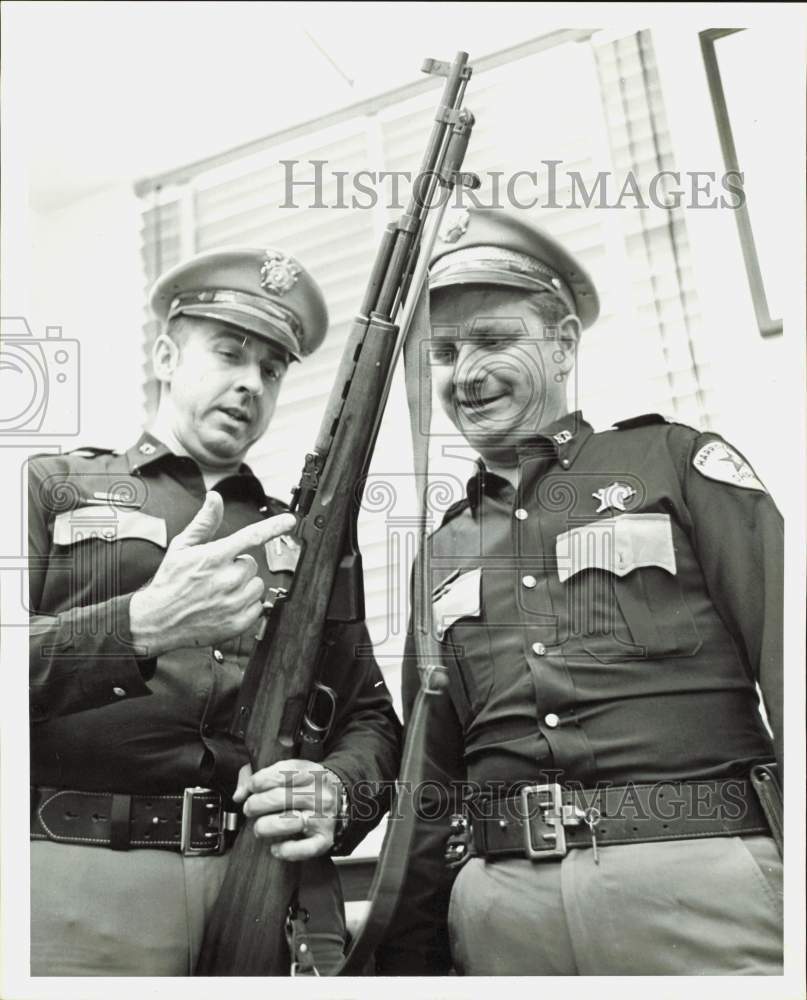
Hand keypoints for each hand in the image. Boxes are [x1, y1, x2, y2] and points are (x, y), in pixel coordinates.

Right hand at [129, 491, 294, 657]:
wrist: (158, 620)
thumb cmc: (170, 582)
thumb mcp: (182, 547)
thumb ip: (204, 522)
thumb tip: (215, 499)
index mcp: (214, 557)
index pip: (251, 536)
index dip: (273, 527)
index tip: (290, 521)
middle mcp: (226, 579)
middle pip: (252, 563)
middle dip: (238, 566)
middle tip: (217, 574)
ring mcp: (233, 603)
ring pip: (257, 585)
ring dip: (243, 586)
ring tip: (220, 591)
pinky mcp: (237, 622)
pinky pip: (257, 607)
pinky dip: (245, 606)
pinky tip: (225, 605)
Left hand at [233, 759, 343, 860]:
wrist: (340, 799)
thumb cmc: (307, 786)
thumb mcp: (290, 771)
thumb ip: (261, 776)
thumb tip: (239, 794)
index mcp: (309, 773)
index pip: (279, 774)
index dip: (257, 782)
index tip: (251, 788)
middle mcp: (317, 794)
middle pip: (280, 798)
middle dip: (256, 804)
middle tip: (250, 809)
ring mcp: (322, 817)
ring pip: (289, 822)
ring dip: (265, 826)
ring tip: (259, 828)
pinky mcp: (324, 839)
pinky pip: (304, 849)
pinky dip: (286, 850)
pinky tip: (276, 848)